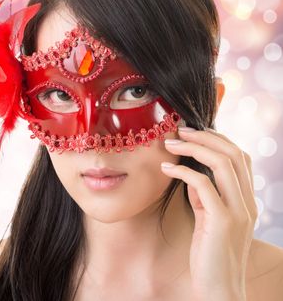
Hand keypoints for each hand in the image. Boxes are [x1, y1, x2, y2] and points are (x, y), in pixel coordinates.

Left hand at [160, 126, 257, 300]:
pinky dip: (183, 171)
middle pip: (234, 154)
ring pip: (223, 164)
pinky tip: (166, 168)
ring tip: (169, 143)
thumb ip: (205, 198)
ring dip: (194, 148)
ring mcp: (238, 211)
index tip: (193, 132)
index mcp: (246, 200)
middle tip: (180, 129)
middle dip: (206, 136)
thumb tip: (191, 175)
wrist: (219, 290)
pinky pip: (203, 185)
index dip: (218, 139)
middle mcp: (248, 202)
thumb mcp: (208, 220)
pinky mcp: (223, 222)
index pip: (240, 158)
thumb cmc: (210, 255)